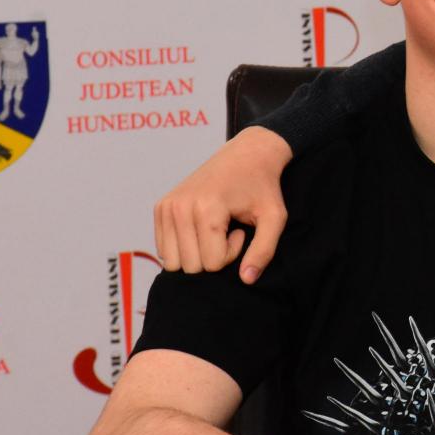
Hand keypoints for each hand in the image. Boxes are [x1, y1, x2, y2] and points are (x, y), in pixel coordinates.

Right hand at [153, 126, 291, 282]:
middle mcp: (179, 207)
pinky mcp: (160, 207)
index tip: (241, 231)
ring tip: (216, 229)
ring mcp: (166, 207)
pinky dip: (184, 246)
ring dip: (198, 252)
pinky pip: (164, 250)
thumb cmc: (263, 186)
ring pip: (173, 262)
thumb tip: (246, 279)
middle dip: (213, 255)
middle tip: (228, 230)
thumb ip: (264, 250)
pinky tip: (204, 226)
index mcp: (206, 209)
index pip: (211, 264)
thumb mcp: (274, 217)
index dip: (231, 254)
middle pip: (190, 266)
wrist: (247, 154)